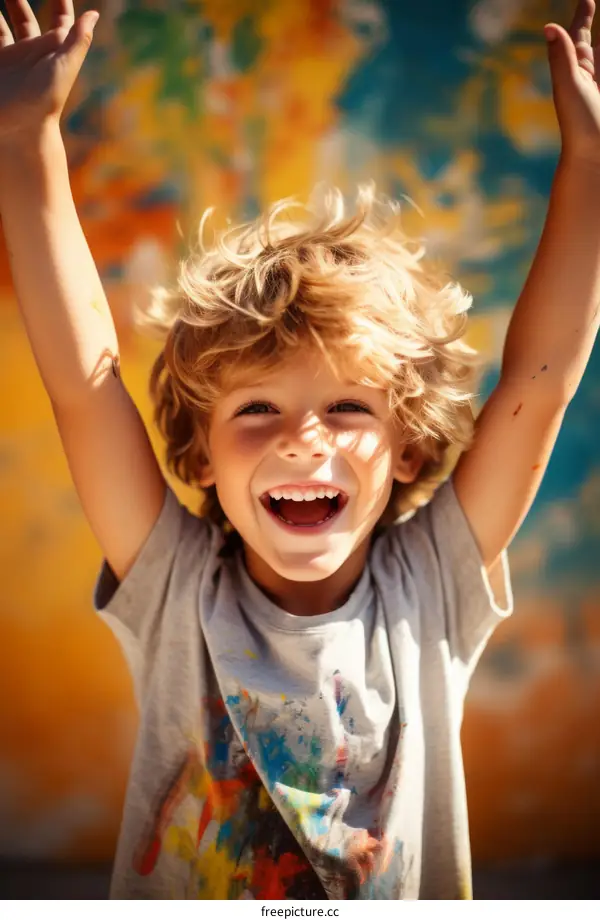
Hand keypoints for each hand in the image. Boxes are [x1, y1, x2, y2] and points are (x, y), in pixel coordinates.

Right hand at [0, 0, 97, 146]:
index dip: (60, 1)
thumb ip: (78, 39)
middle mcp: (31, 52)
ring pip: (1, 26)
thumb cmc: (45, 101)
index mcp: (52, 50)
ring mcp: (10, 59)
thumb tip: (93, 13)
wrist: (19, 131)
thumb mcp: (65, 67)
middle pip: (24, 16)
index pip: (60, 18)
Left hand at [545, 0, 599, 164]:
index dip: (584, 15)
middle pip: (598, 45)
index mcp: (577, 69)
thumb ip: (562, 58)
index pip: (581, 34)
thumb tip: (548, 27)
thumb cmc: (579, 125)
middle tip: (595, 6)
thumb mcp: (569, 87)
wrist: (594, 158)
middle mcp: (592, 76)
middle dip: (599, 29)